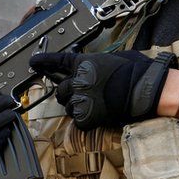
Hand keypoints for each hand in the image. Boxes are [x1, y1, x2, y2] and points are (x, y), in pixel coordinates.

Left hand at [29, 50, 176, 129]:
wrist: (145, 90)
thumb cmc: (137, 71)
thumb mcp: (116, 57)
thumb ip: (100, 62)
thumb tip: (101, 63)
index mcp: (83, 64)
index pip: (56, 62)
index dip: (43, 62)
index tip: (33, 62)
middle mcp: (77, 81)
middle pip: (60, 90)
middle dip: (68, 93)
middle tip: (82, 94)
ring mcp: (80, 100)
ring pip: (68, 106)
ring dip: (76, 106)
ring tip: (95, 105)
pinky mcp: (85, 117)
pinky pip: (78, 120)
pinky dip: (86, 120)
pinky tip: (99, 115)